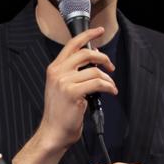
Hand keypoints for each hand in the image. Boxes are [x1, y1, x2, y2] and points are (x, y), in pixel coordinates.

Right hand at [37, 26, 117, 151]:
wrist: (53, 133)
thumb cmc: (60, 114)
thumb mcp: (62, 88)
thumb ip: (73, 72)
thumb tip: (94, 59)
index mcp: (54, 69)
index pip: (72, 45)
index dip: (88, 35)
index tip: (99, 31)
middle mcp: (57, 73)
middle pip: (86, 53)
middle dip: (104, 58)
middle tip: (110, 67)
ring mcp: (64, 82)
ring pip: (95, 70)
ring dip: (107, 78)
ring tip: (110, 87)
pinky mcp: (73, 93)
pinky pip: (98, 83)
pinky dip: (108, 86)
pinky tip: (110, 91)